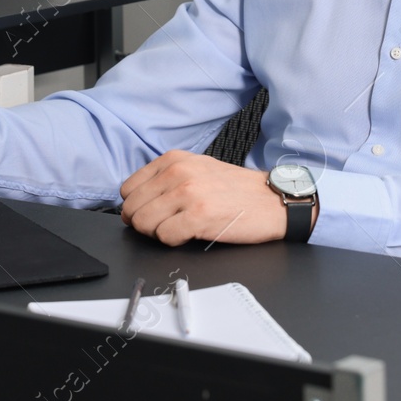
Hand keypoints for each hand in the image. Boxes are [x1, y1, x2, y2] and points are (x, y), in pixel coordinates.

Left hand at [118, 150, 290, 245]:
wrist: (271, 200)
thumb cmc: (236, 189)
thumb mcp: (197, 168)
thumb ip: (166, 178)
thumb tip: (136, 201)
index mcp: (173, 159)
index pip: (128, 189)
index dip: (137, 206)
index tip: (151, 213)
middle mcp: (178, 172)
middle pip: (132, 208)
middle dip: (144, 223)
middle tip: (165, 225)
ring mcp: (188, 193)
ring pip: (143, 223)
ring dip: (157, 233)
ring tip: (178, 229)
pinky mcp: (198, 216)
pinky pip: (164, 237)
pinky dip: (173, 241)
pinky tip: (189, 234)